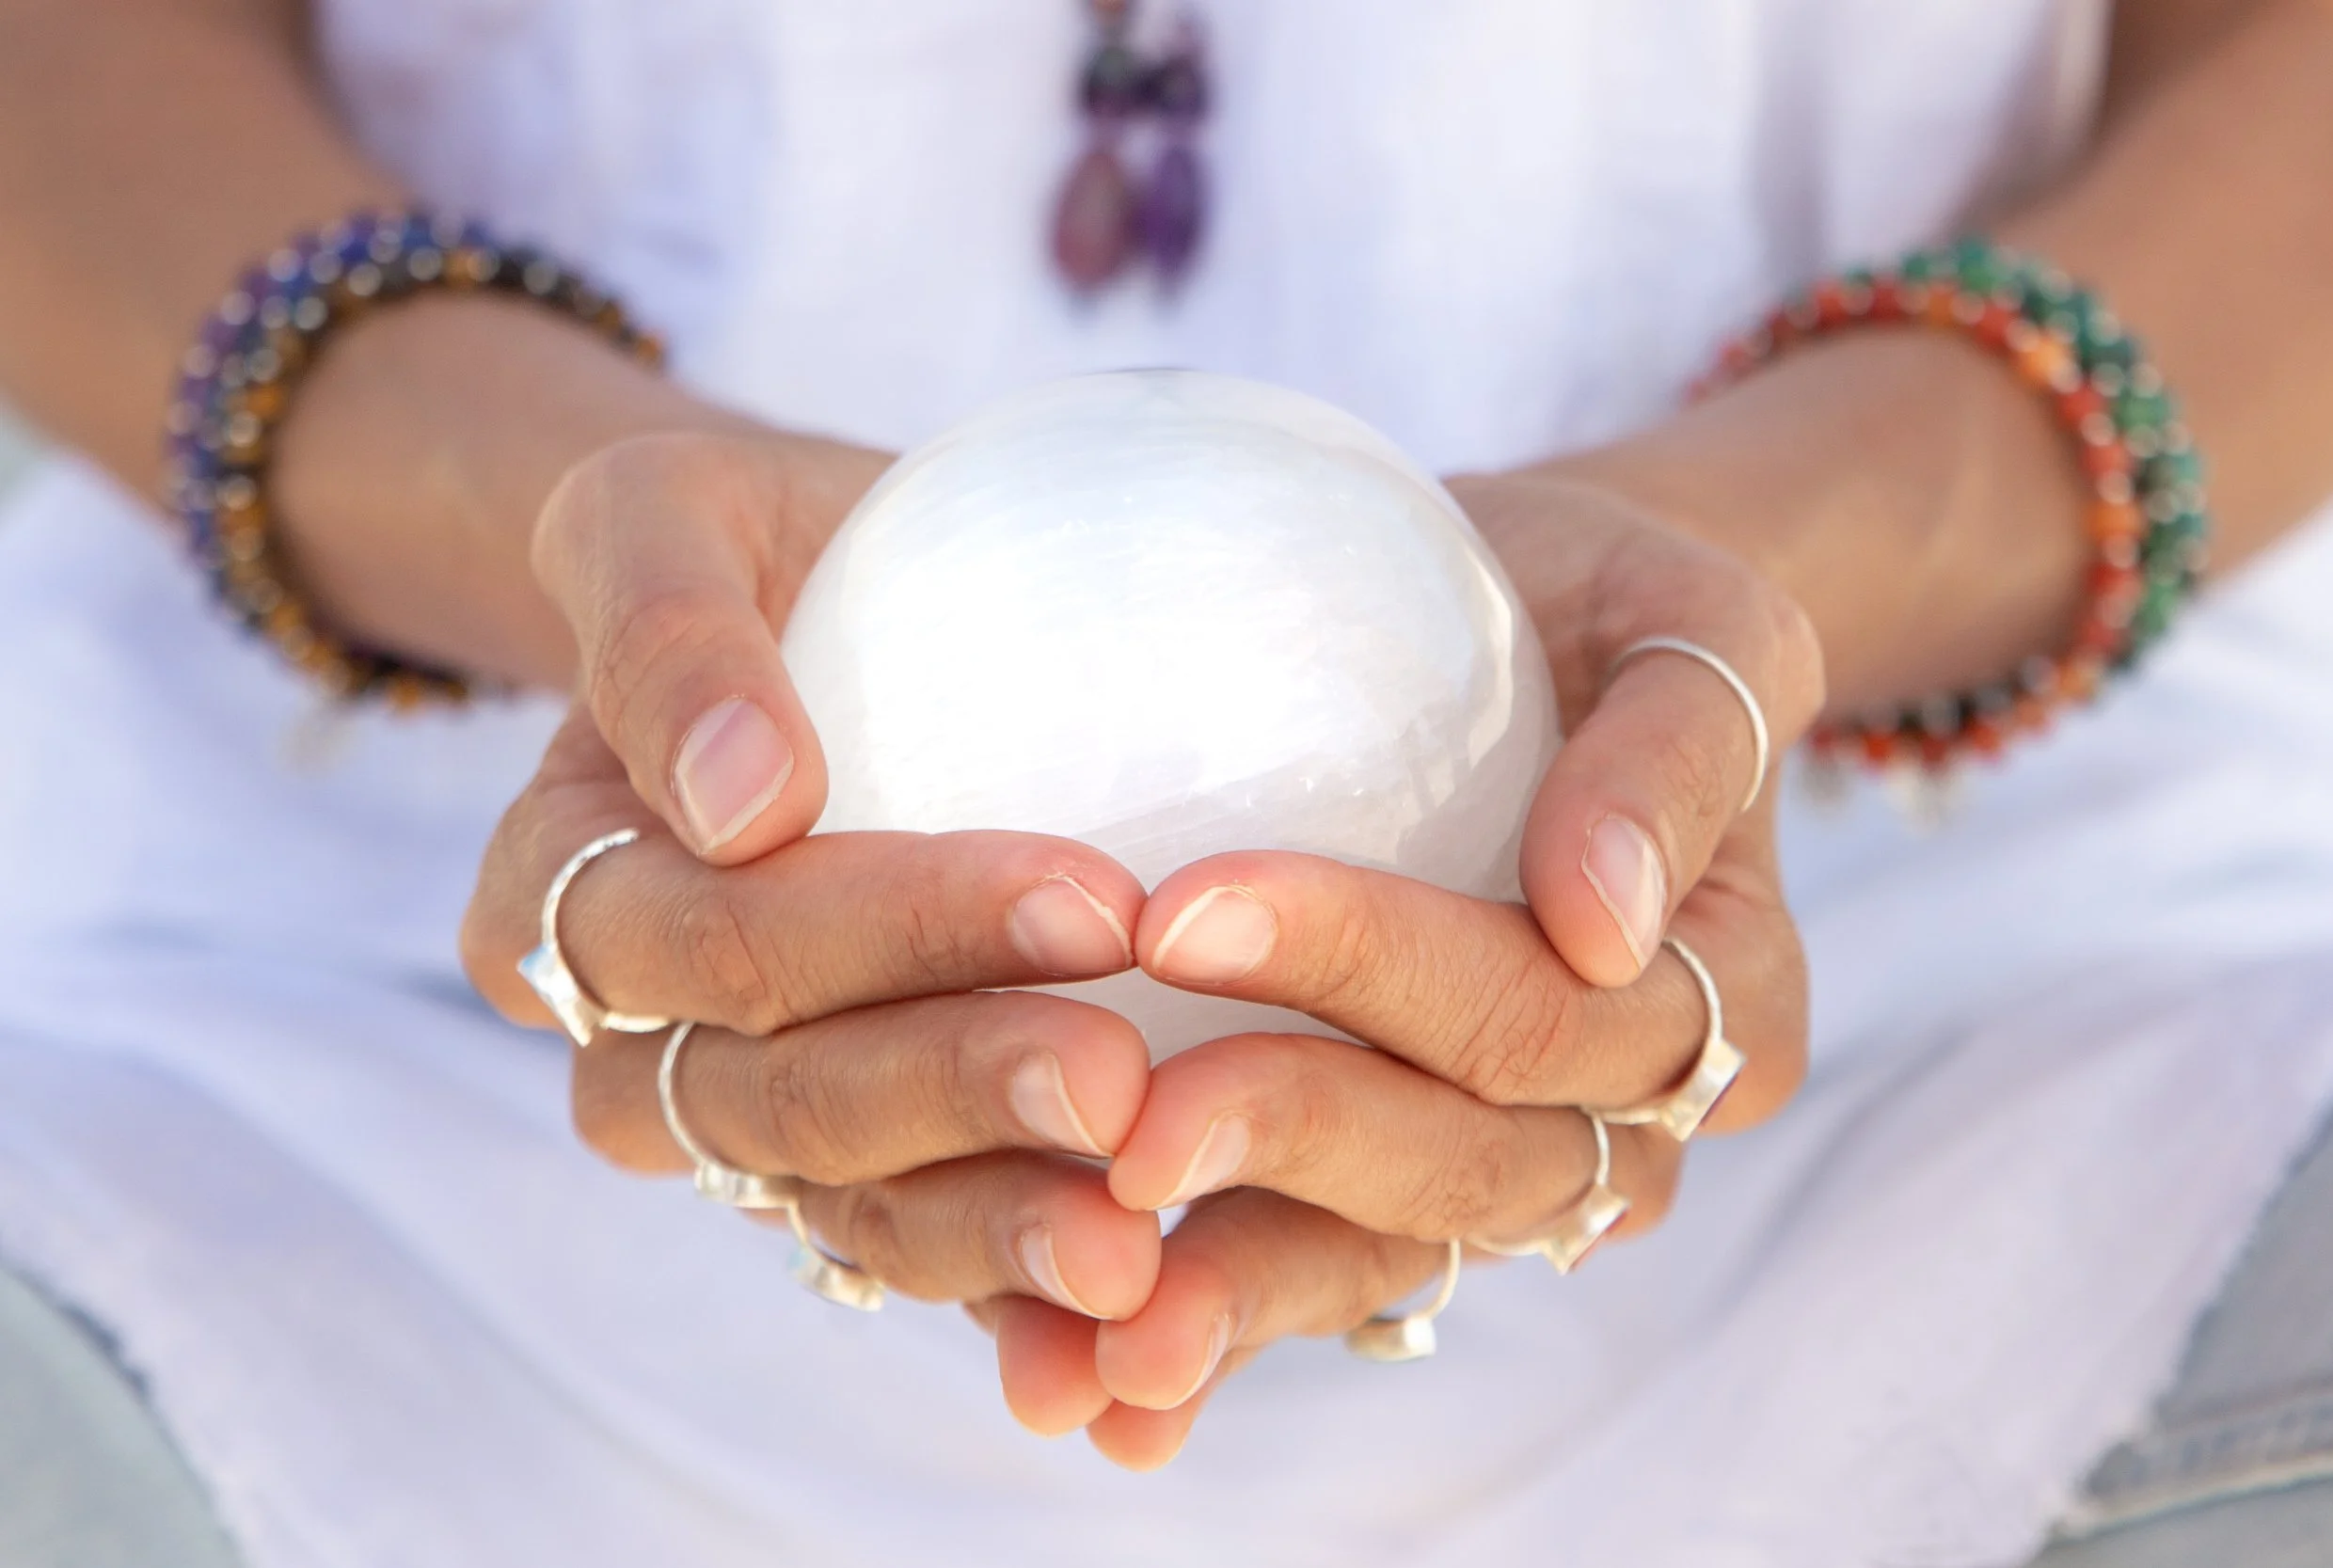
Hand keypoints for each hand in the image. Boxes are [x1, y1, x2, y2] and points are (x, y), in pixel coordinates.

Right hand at [466, 431, 1163, 1324]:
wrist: (814, 605)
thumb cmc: (736, 543)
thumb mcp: (659, 512)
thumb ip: (663, 632)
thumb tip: (736, 798)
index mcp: (557, 905)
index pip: (718, 942)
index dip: (892, 931)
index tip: (1089, 894)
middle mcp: (637, 1042)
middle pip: (784, 1096)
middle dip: (960, 1093)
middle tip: (1127, 1087)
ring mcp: (752, 1121)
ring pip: (850, 1208)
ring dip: (993, 1239)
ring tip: (1141, 1258)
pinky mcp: (868, 1163)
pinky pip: (928, 1256)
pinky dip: (1021, 1315)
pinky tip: (1141, 1350)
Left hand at [980, 473, 1824, 1467]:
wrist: (1539, 643)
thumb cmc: (1611, 616)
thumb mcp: (1692, 625)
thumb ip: (1678, 752)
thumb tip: (1605, 925)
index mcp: (1727, 1004)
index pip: (1540, 1013)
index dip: (1371, 972)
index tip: (1185, 914)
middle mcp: (1624, 1119)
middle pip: (1466, 1161)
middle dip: (1290, 1136)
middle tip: (1124, 1125)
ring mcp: (1504, 1166)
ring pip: (1390, 1257)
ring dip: (1244, 1297)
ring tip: (1104, 1342)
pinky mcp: (1390, 1184)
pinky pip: (1316, 1269)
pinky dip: (1209, 1327)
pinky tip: (1082, 1381)